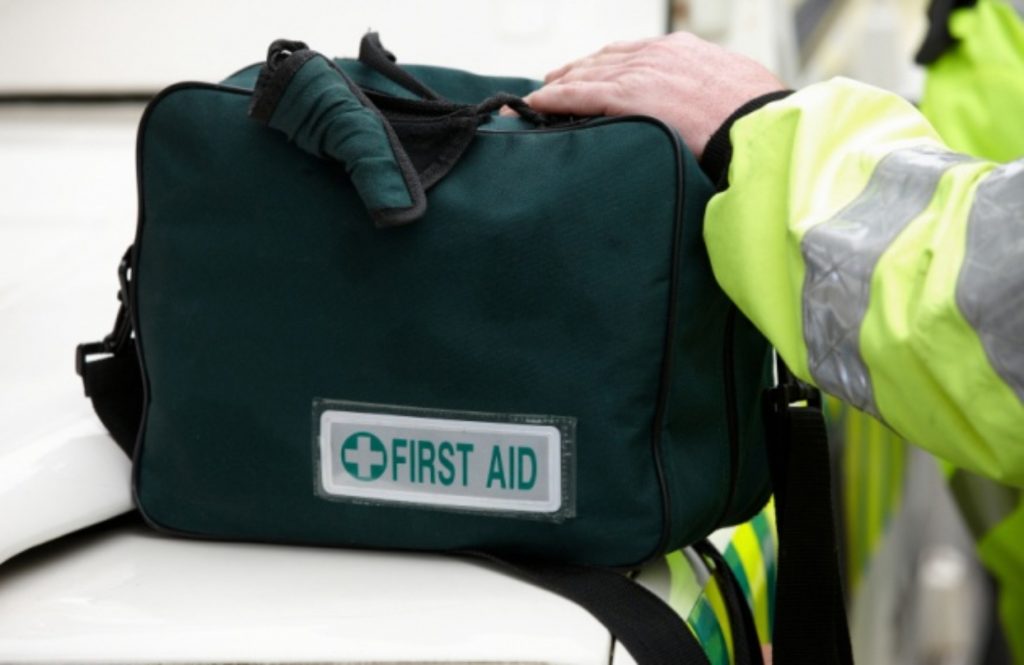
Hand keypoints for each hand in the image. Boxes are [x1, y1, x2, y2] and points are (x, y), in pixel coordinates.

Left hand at [522, 32, 783, 158]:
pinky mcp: (627, 97)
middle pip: (603, 60)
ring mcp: (639, 73)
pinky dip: (554, 100)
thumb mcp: (733, 90)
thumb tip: (709, 110)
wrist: (758, 126)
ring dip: (560, 87)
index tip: (591, 73)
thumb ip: (708, 93)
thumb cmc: (756, 118)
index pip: (632, 53)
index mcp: (682, 50)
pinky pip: (578, 96)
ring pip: (586, 75)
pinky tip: (536, 106)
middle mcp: (656, 54)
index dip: (606, 64)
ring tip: (541, 98)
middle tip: (554, 84)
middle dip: (577, 72)